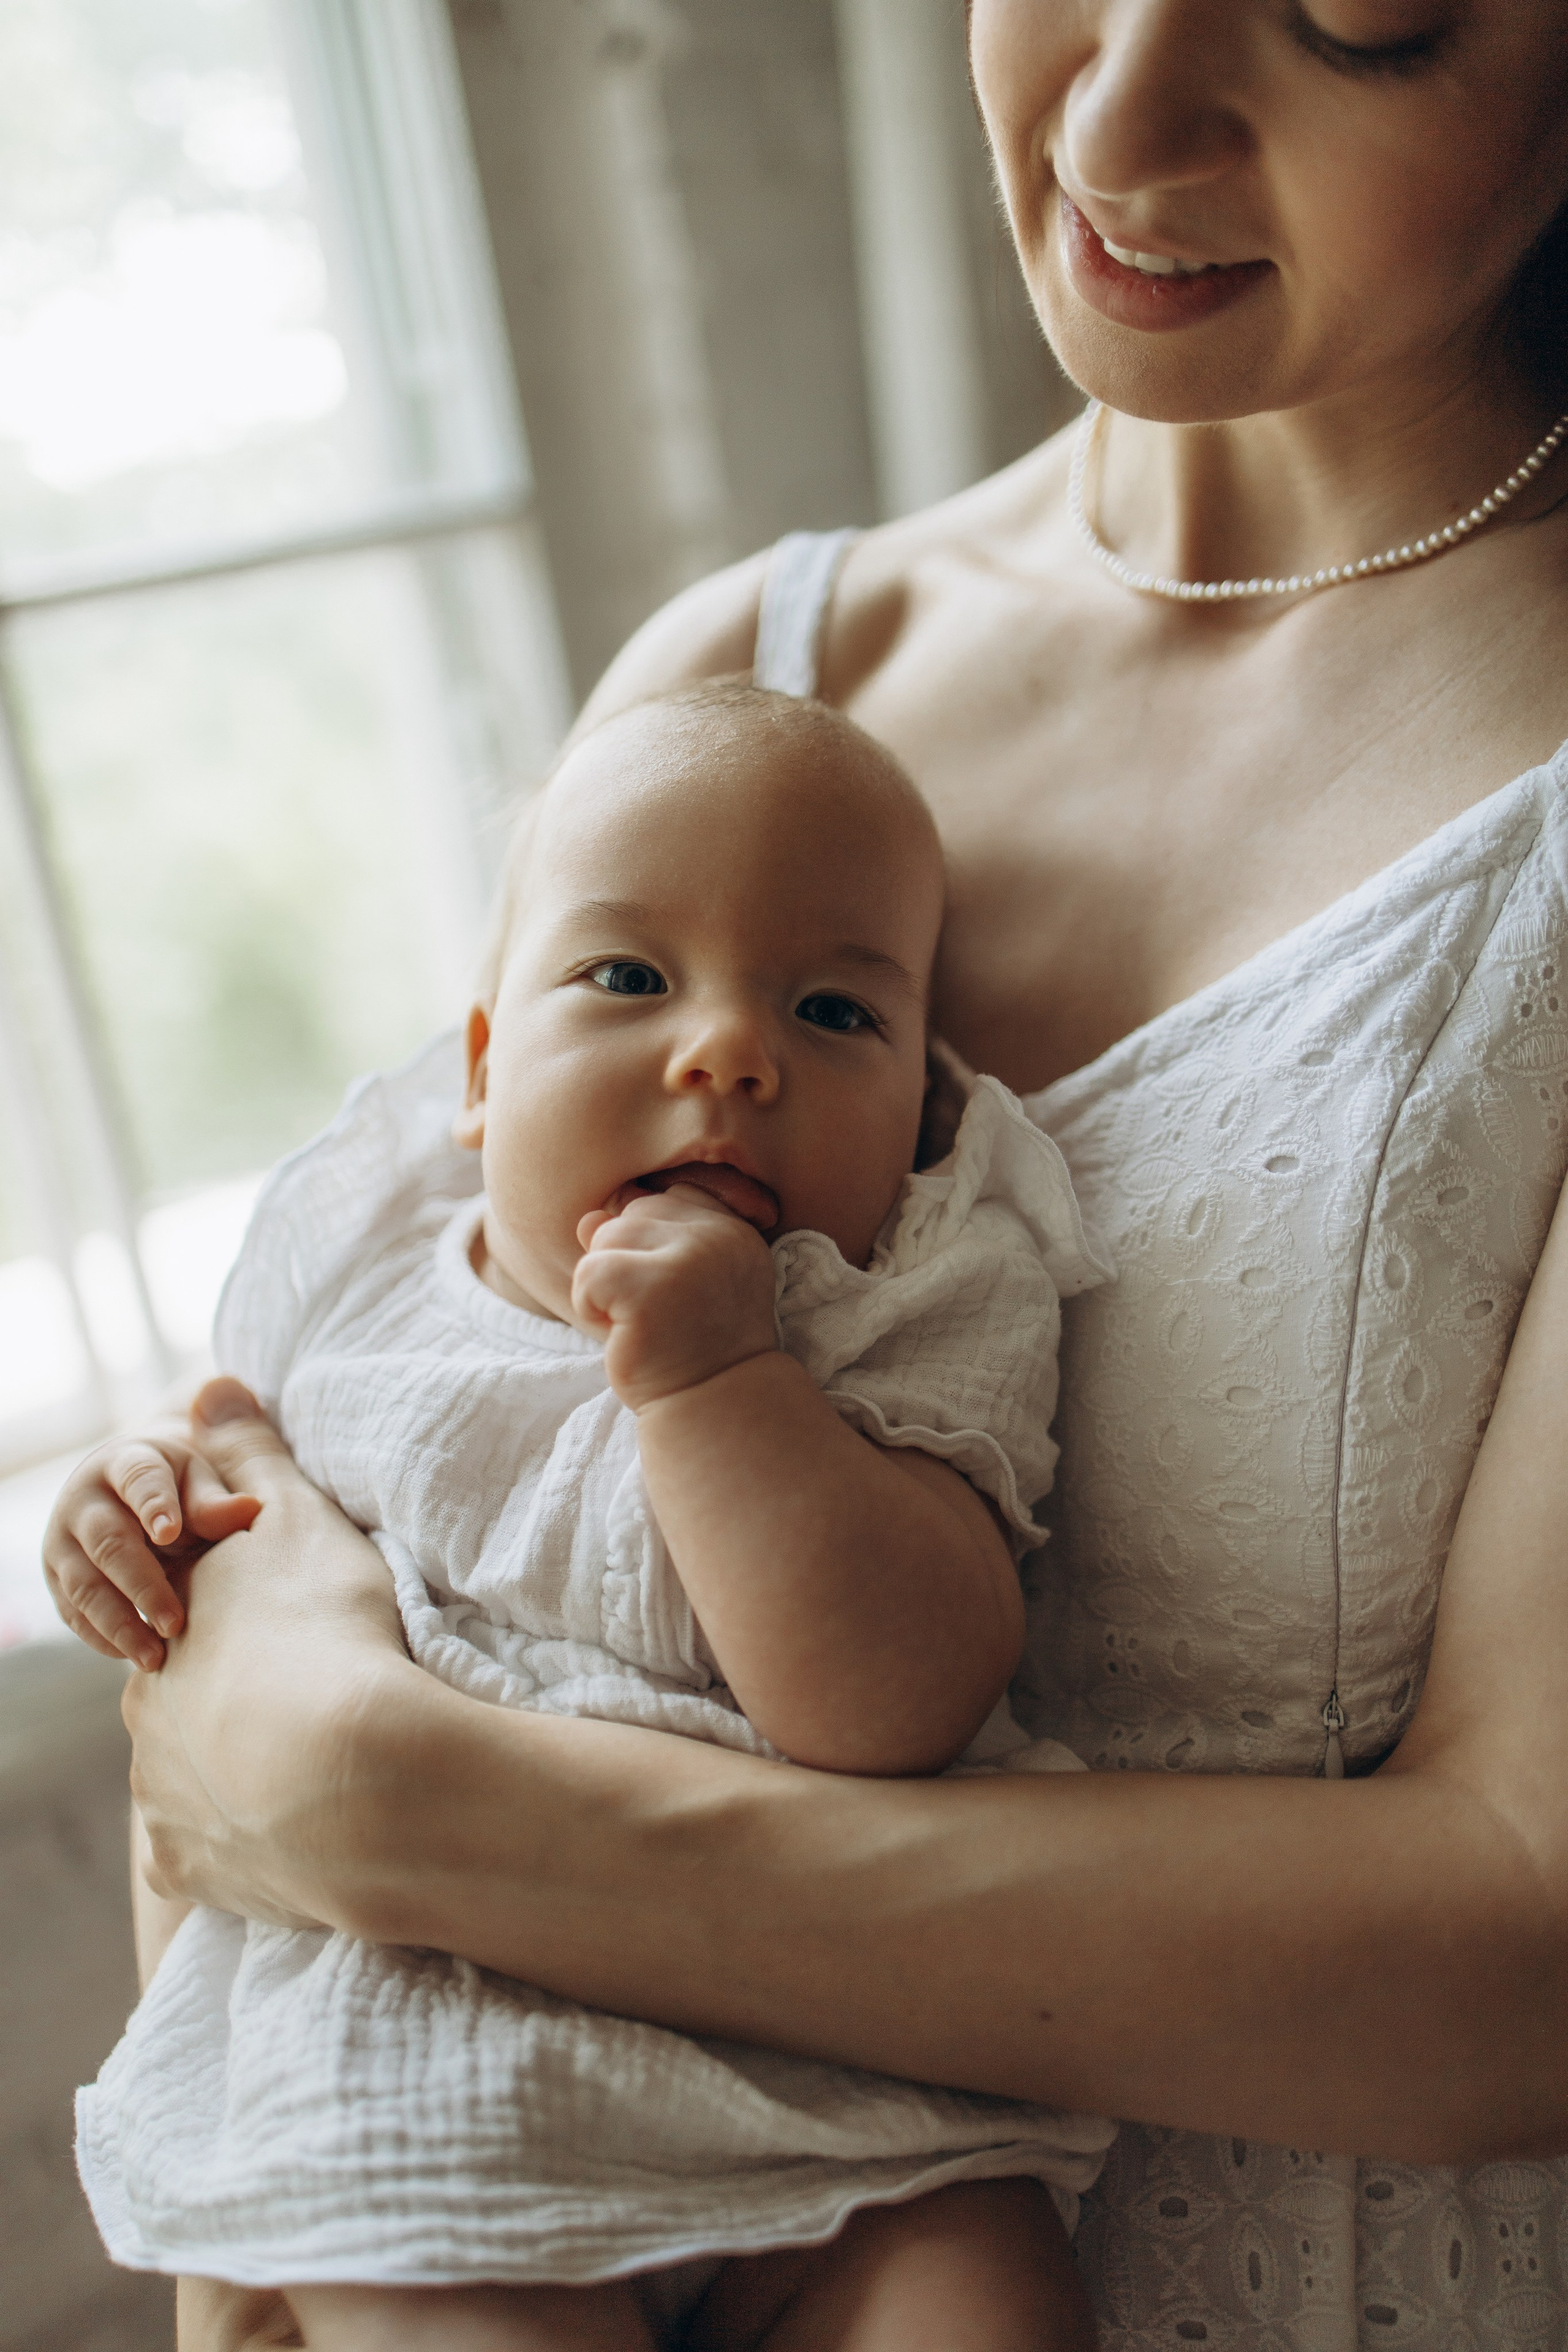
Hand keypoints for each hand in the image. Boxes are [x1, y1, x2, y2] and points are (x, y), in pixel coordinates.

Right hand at [43, 1424, 260, 1669]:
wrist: (126, 1494)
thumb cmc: (175, 1489)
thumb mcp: (196, 1482)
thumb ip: (214, 1502)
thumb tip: (249, 1510)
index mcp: (124, 1463)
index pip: (137, 1480)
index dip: (153, 1504)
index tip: (170, 1533)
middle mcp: (83, 1501)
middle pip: (107, 1543)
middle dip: (141, 1586)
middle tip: (175, 1623)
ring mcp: (63, 1541)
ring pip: (83, 1586)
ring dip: (119, 1625)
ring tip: (155, 1657)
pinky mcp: (56, 1578)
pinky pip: (73, 1613)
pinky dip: (102, 1638)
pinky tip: (134, 1656)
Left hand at [124, 1379, 409, 1927]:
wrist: (355, 1779)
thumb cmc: (326, 1633)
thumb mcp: (294, 1519)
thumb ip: (252, 1456)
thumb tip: (210, 1385)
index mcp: (166, 1639)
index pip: (189, 1625)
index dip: (242, 1626)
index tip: (293, 1633)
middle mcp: (145, 1721)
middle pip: (185, 1706)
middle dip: (235, 1703)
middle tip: (311, 1699)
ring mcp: (162, 1803)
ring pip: (194, 1781)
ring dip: (240, 1774)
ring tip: (317, 1769)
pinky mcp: (190, 1870)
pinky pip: (210, 1857)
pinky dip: (245, 1844)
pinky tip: (294, 1833)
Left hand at [572, 1183, 776, 1409]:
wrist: (712, 1408)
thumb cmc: (693, 1348)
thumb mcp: (675, 1284)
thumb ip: (642, 1243)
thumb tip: (588, 1219)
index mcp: (733, 1231)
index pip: (665, 1201)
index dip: (649, 1247)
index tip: (669, 1295)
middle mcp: (717, 1237)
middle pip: (632, 1215)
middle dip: (625, 1265)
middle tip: (655, 1315)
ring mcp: (686, 1261)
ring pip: (606, 1237)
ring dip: (605, 1286)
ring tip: (637, 1324)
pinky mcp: (649, 1291)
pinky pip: (589, 1272)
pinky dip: (589, 1306)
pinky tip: (621, 1333)